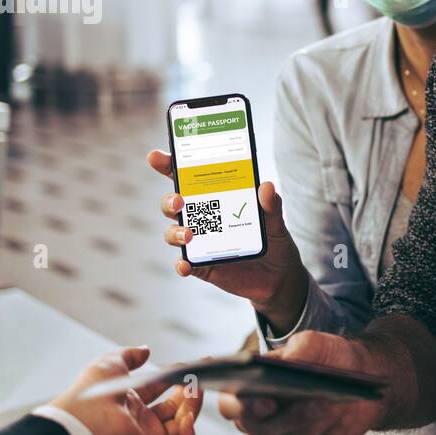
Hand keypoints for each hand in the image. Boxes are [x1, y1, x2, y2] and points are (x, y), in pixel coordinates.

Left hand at [51, 346, 201, 434]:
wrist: (87, 419)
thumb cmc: (94, 393)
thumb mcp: (112, 362)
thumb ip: (130, 355)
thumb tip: (145, 351)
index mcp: (128, 403)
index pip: (159, 391)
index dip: (174, 379)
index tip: (189, 368)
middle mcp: (139, 423)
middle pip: (174, 410)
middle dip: (188, 394)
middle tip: (197, 381)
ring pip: (181, 428)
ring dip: (192, 410)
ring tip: (194, 393)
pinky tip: (185, 419)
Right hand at [148, 149, 308, 330]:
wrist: (279, 277)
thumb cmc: (274, 241)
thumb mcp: (275, 222)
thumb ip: (271, 206)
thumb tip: (266, 186)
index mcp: (216, 198)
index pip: (188, 178)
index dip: (169, 166)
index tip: (156, 157)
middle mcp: (202, 217)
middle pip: (174, 204)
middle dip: (170, 200)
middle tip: (179, 200)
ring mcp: (199, 242)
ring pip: (173, 233)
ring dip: (175, 232)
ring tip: (189, 234)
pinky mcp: (202, 265)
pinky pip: (184, 264)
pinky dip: (182, 264)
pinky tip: (186, 265)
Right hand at [217, 331, 383, 434]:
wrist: (353, 376)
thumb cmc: (324, 357)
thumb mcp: (314, 344)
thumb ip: (299, 349)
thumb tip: (289, 362)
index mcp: (245, 391)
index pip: (229, 406)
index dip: (245, 407)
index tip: (268, 401)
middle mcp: (253, 423)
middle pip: (260, 430)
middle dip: (291, 417)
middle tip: (317, 400)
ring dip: (313, 424)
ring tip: (332, 405)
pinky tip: (339, 421)